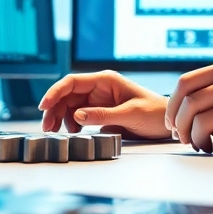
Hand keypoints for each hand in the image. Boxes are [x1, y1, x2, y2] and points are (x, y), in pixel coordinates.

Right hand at [38, 71, 169, 139]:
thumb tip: (76, 116)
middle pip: (67, 95)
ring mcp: (99, 100)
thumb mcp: (129, 114)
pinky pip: (79, 115)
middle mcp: (99, 88)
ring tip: (58, 132)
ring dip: (60, 117)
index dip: (55, 92)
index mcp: (106, 80)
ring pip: (70, 106)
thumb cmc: (154, 113)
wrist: (168, 123)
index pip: (72, 82)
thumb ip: (102, 114)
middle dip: (54, 109)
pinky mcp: (100, 112)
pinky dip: (72, 123)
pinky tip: (74, 133)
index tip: (44, 106)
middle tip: (47, 128)